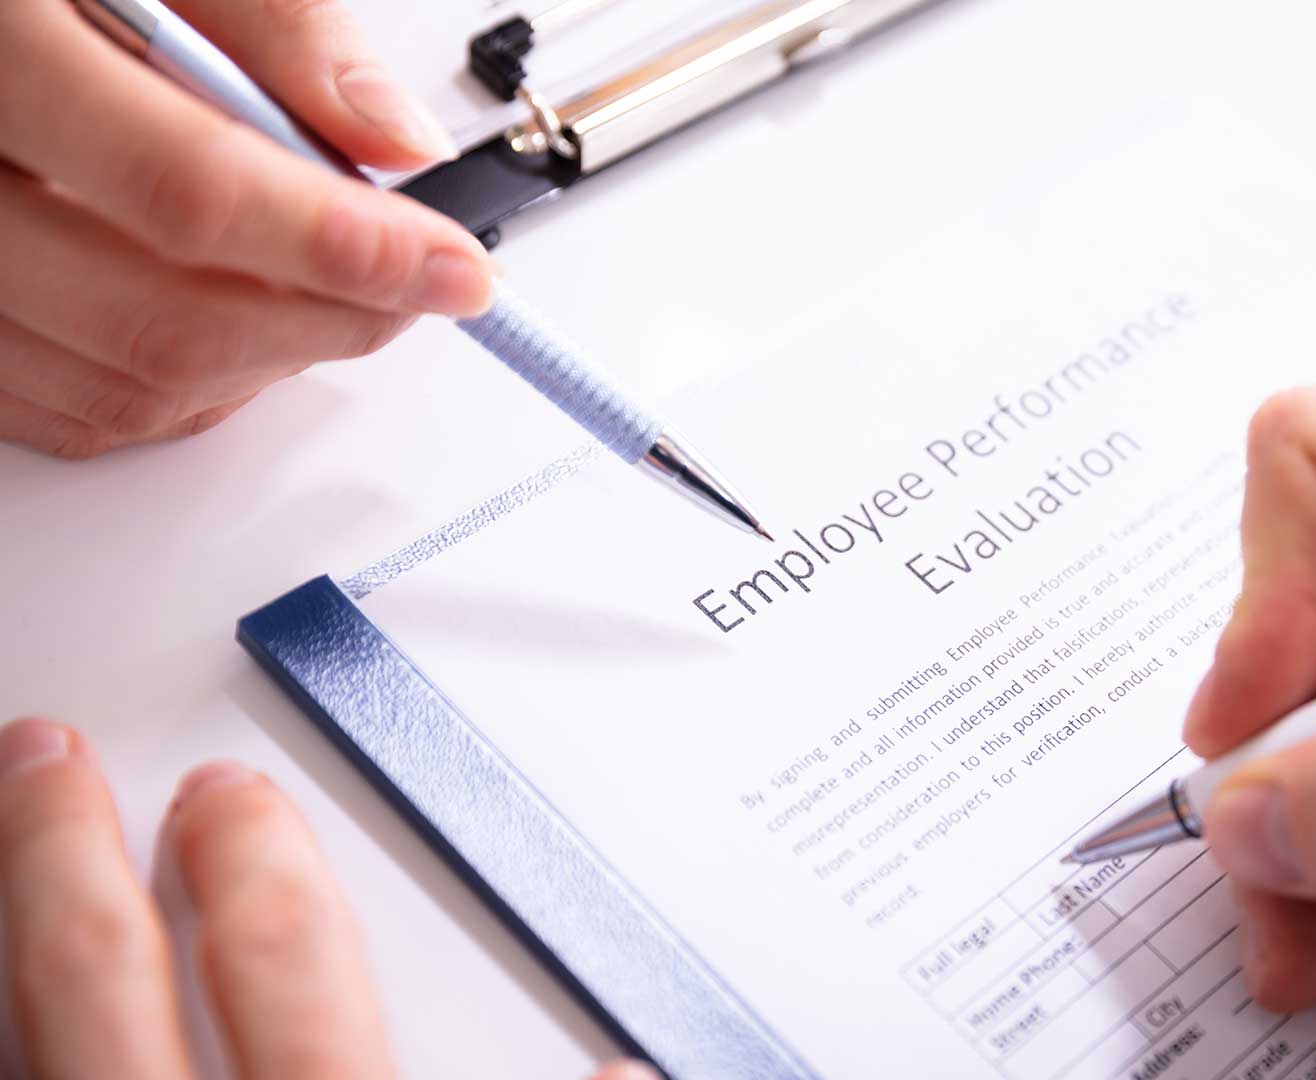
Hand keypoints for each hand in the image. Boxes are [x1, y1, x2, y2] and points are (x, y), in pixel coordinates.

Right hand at [0, 0, 492, 458]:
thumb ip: (280, 32)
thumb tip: (398, 141)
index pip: (187, 193)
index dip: (342, 247)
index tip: (451, 265)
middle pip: (167, 320)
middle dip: (332, 318)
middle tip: (420, 280)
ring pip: (130, 388)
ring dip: (273, 360)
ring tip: (334, 286)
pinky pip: (81, 416)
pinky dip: (194, 388)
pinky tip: (240, 317)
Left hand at [0, 717, 655, 1078]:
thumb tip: (630, 1070)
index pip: (277, 964)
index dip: (249, 863)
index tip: (227, 795)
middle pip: (97, 979)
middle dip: (65, 852)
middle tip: (47, 762)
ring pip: (27, 1042)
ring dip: (15, 925)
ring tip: (13, 831)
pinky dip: (10, 1044)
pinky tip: (11, 1015)